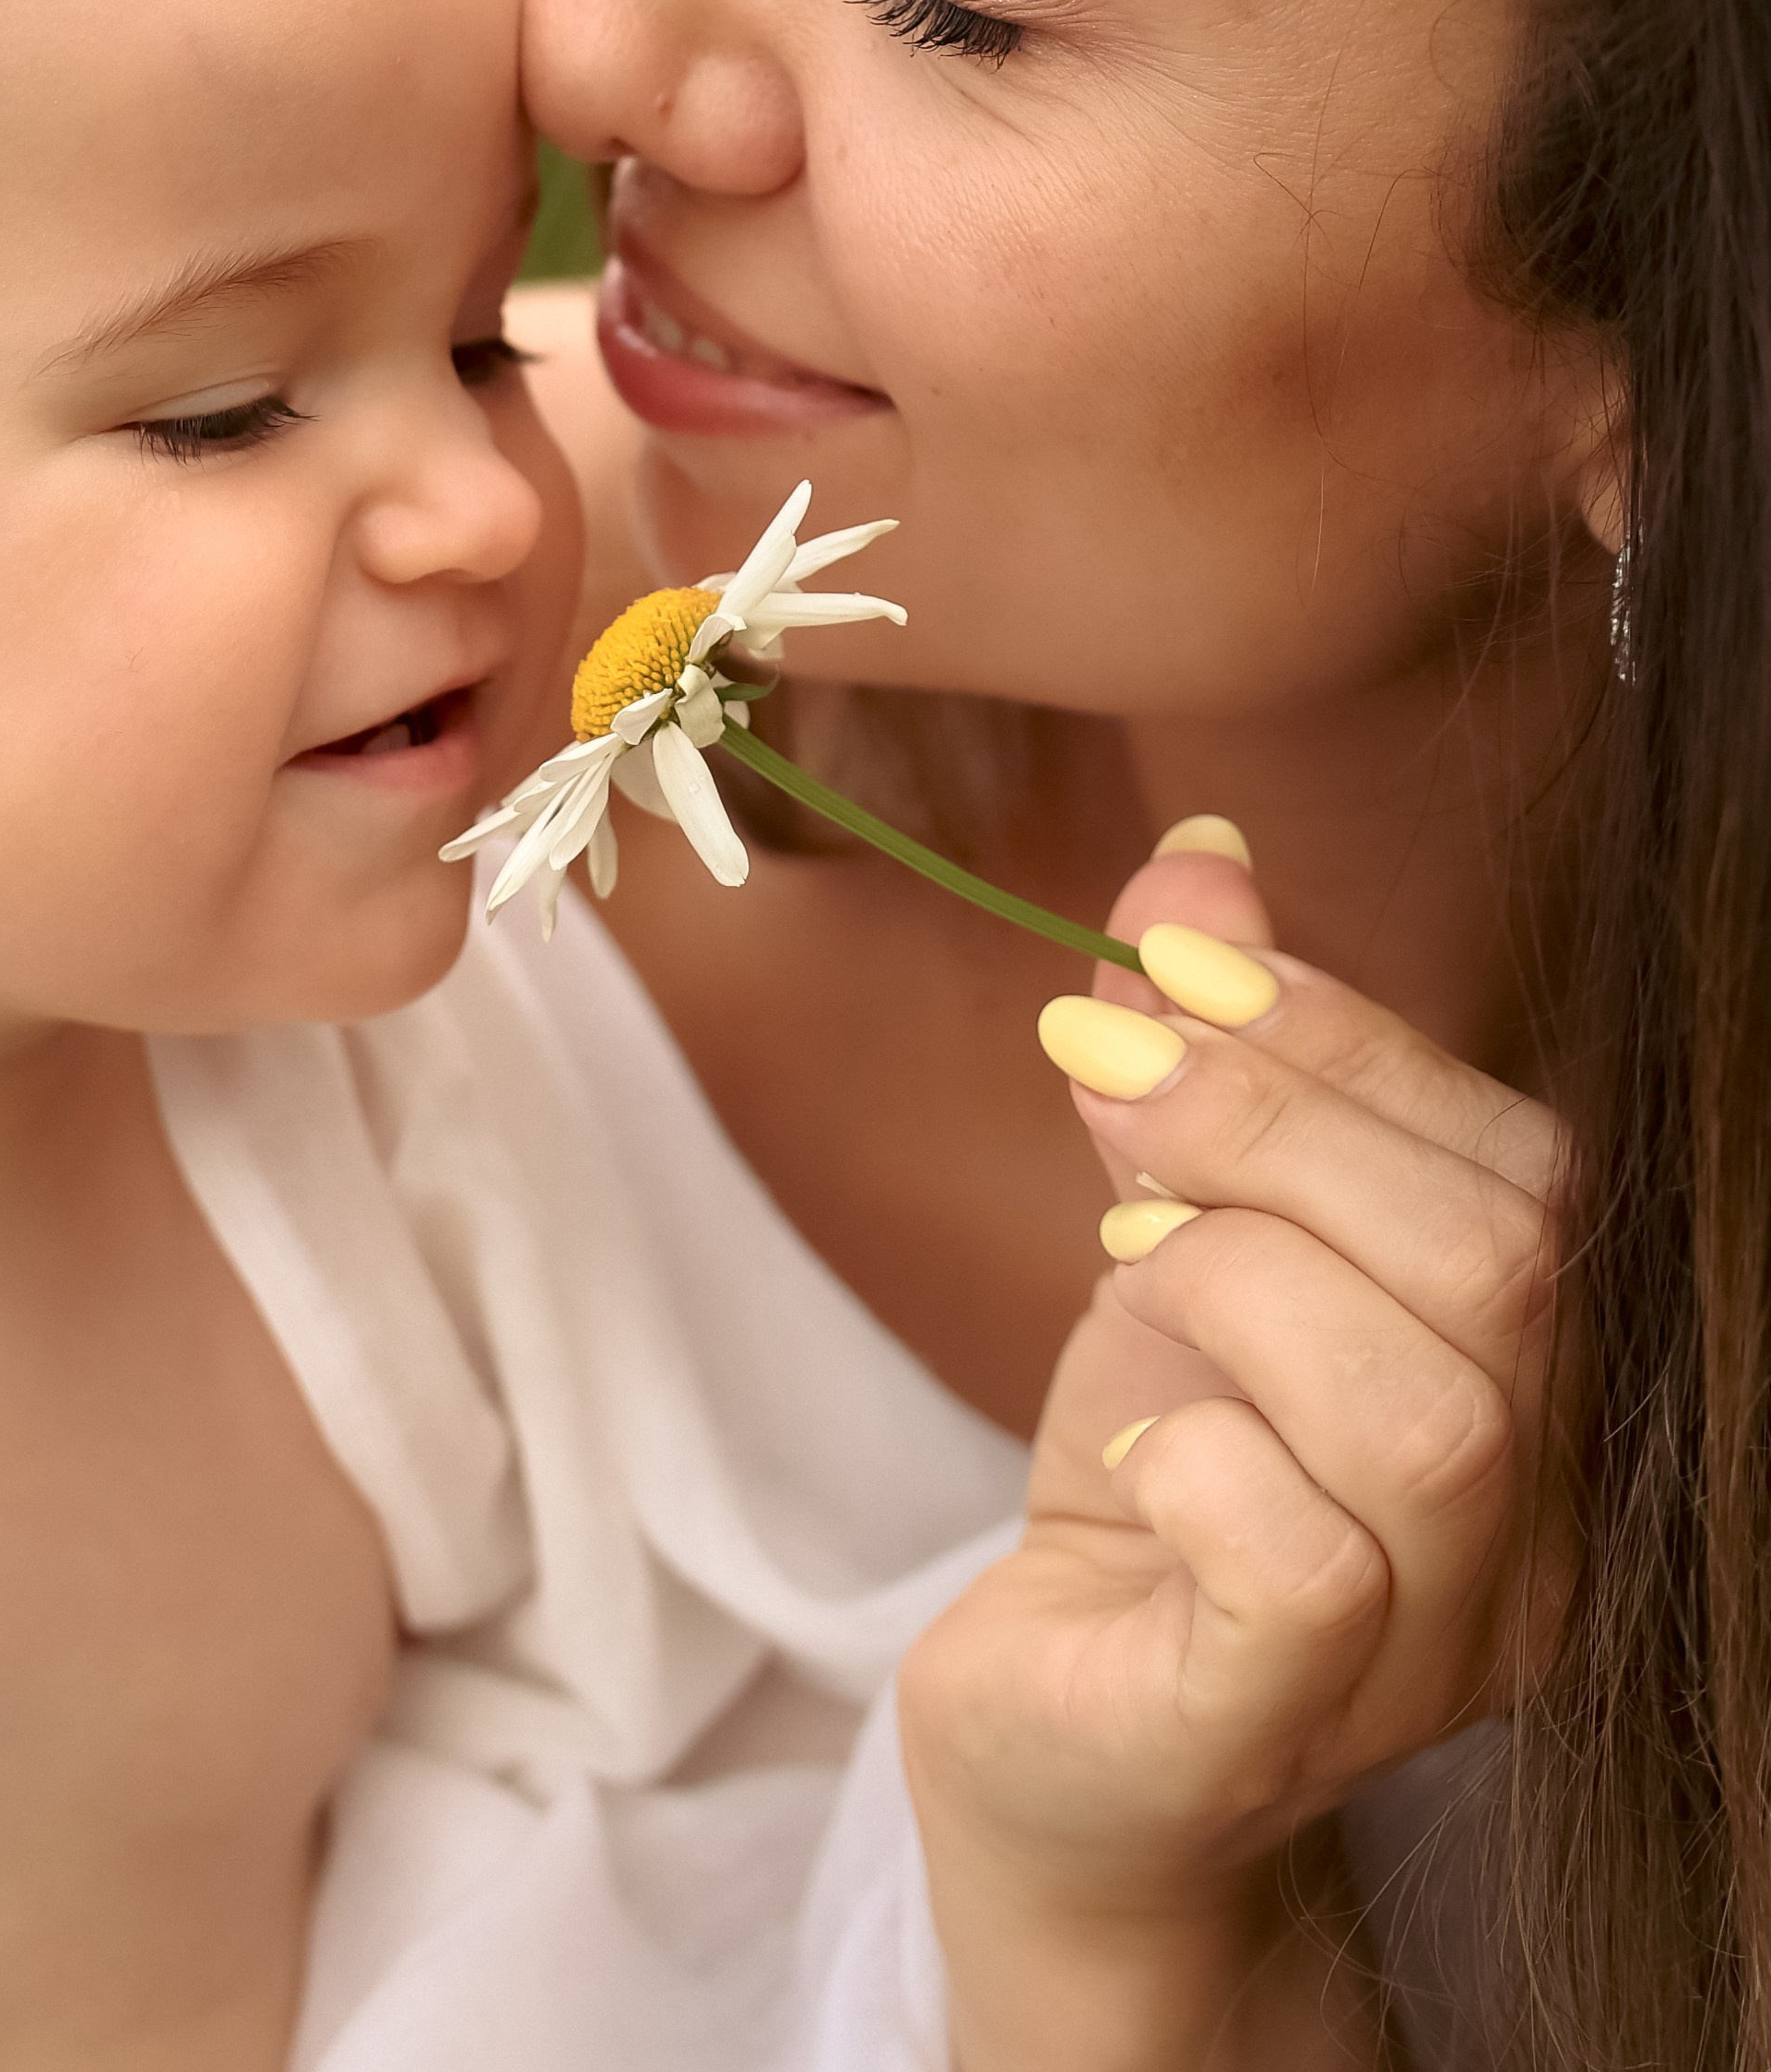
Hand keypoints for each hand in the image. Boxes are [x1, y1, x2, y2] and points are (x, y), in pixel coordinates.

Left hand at [899, 828, 1566, 2068]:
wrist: (1062, 1740)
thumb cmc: (1153, 1477)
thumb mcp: (1176, 1232)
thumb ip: (1207, 1058)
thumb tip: (1199, 862)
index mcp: (1536, 1371)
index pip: (1523, 1160)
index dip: (1340, 1031)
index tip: (1161, 955)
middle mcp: (1539, 1519)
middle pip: (1496, 1268)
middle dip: (1273, 1123)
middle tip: (1107, 1081)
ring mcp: (1433, 1647)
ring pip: (1425, 1416)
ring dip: (1231, 1277)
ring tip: (1121, 1261)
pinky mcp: (1281, 1728)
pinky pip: (1304, 1568)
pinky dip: (1196, 1457)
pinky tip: (1128, 1447)